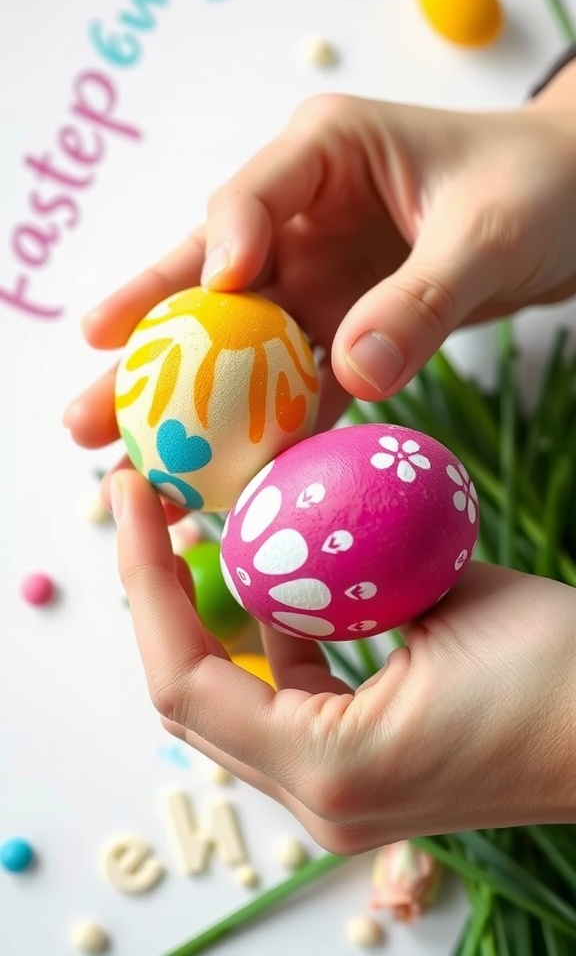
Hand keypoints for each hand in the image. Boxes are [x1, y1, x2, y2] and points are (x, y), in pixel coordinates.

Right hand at [64, 89, 575, 479]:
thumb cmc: (538, 185)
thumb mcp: (486, 231)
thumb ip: (420, 299)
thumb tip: (354, 372)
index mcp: (324, 154)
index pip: (247, 197)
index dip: (219, 248)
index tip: (214, 292)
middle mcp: (302, 216)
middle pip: (209, 285)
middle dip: (149, 350)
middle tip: (88, 410)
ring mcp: (318, 277)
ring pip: (239, 348)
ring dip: (189, 410)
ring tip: (128, 462)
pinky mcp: (343, 326)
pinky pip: (297, 383)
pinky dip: (267, 429)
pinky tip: (225, 477)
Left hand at [113, 470, 575, 850]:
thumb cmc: (566, 673)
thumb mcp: (449, 597)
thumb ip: (353, 572)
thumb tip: (291, 525)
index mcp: (328, 766)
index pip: (184, 678)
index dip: (144, 580)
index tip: (130, 495)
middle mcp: (318, 798)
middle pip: (191, 695)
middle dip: (159, 593)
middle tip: (147, 502)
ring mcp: (339, 794)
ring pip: (232, 699)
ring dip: (208, 614)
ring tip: (196, 528)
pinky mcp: (361, 772)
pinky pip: (285, 699)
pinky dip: (269, 634)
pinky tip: (283, 572)